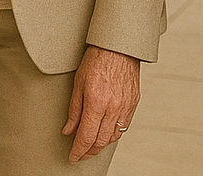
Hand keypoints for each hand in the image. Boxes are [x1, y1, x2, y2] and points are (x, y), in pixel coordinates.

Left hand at [63, 46, 140, 161]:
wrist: (119, 46)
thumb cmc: (98, 59)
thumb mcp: (78, 83)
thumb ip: (74, 110)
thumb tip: (69, 131)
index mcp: (97, 103)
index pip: (86, 137)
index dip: (78, 151)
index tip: (73, 157)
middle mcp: (113, 107)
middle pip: (100, 141)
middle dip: (89, 151)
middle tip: (80, 154)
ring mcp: (126, 106)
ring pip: (113, 137)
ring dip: (101, 144)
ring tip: (92, 145)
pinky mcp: (134, 103)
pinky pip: (124, 126)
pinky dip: (114, 134)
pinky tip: (106, 133)